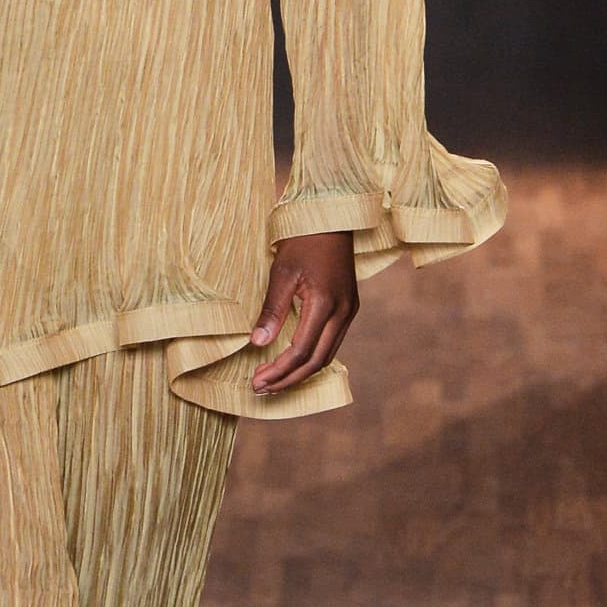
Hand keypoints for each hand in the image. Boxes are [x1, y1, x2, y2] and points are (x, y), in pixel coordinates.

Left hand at [249, 230, 357, 393]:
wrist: (331, 217)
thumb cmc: (303, 240)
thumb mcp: (282, 273)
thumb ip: (272, 310)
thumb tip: (257, 344)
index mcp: (326, 304)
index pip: (301, 351)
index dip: (278, 371)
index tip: (257, 381)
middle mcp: (343, 312)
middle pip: (317, 362)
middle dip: (288, 379)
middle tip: (262, 389)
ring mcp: (349, 311)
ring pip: (327, 355)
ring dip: (300, 372)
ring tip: (275, 381)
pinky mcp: (349, 307)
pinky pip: (331, 342)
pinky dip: (311, 357)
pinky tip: (292, 361)